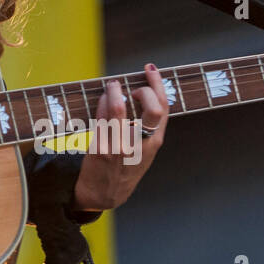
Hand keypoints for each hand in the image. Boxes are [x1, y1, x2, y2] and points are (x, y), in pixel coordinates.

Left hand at [71, 62, 167, 211]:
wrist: (104, 194)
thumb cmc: (125, 168)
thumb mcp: (144, 151)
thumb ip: (147, 128)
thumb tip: (142, 93)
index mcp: (154, 142)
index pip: (163, 108)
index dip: (158, 84)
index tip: (150, 69)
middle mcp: (140, 144)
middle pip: (151, 107)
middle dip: (143, 88)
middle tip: (131, 86)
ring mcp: (120, 147)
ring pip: (119, 109)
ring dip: (114, 91)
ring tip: (112, 86)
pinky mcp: (100, 149)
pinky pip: (100, 118)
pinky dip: (101, 103)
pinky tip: (101, 99)